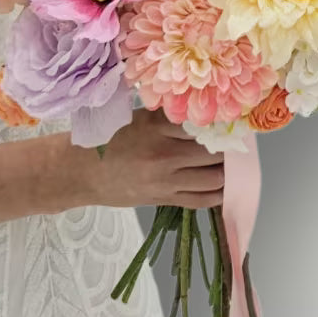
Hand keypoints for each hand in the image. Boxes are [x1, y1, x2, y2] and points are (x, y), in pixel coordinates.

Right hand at [57, 107, 224, 211]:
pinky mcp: (163, 199)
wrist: (80, 172)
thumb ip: (170, 118)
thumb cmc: (109, 138)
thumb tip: (208, 117)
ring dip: (227, 170)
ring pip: (213, 177)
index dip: (221, 122)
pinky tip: (225, 184)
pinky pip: (201, 199)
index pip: (201, 123)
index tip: (234, 119)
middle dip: (228, 147)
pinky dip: (218, 193)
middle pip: (212, 151)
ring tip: (233, 162)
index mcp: (156, 126)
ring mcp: (165, 180)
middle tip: (237, 141)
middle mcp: (163, 153)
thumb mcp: (138, 118)